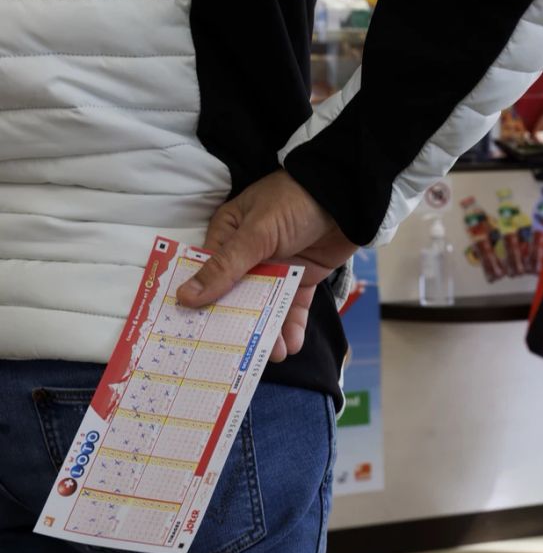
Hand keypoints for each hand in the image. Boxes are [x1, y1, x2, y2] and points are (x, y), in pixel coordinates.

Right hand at [176, 170, 357, 360]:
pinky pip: (292, 306)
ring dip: (269, 331)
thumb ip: (226, 267)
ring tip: (274, 356)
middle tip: (237, 356)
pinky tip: (292, 345)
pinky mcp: (301, 278)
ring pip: (265, 306)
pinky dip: (292, 326)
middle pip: (236, 296)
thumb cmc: (295, 202)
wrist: (348, 197)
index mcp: (228, 235)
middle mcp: (248, 255)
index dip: (201, 303)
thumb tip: (185, 297)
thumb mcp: (257, 233)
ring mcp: (276, 268)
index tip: (192, 334)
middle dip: (238, 325)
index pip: (207, 275)